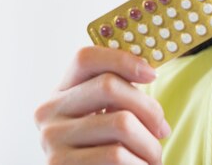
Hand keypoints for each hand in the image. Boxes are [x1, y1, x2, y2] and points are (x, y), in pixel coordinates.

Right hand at [34, 46, 170, 164]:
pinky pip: (116, 155)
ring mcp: (52, 139)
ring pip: (121, 123)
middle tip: (162, 130)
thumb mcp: (103, 120)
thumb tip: (149, 74)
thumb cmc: (102, 155)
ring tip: (153, 157)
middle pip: (109, 86)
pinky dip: (139, 164)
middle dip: (148, 108)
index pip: (85, 58)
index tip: (152, 73)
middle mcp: (48, 112)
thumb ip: (117, 96)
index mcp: (60, 93)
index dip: (121, 59)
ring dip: (150, 144)